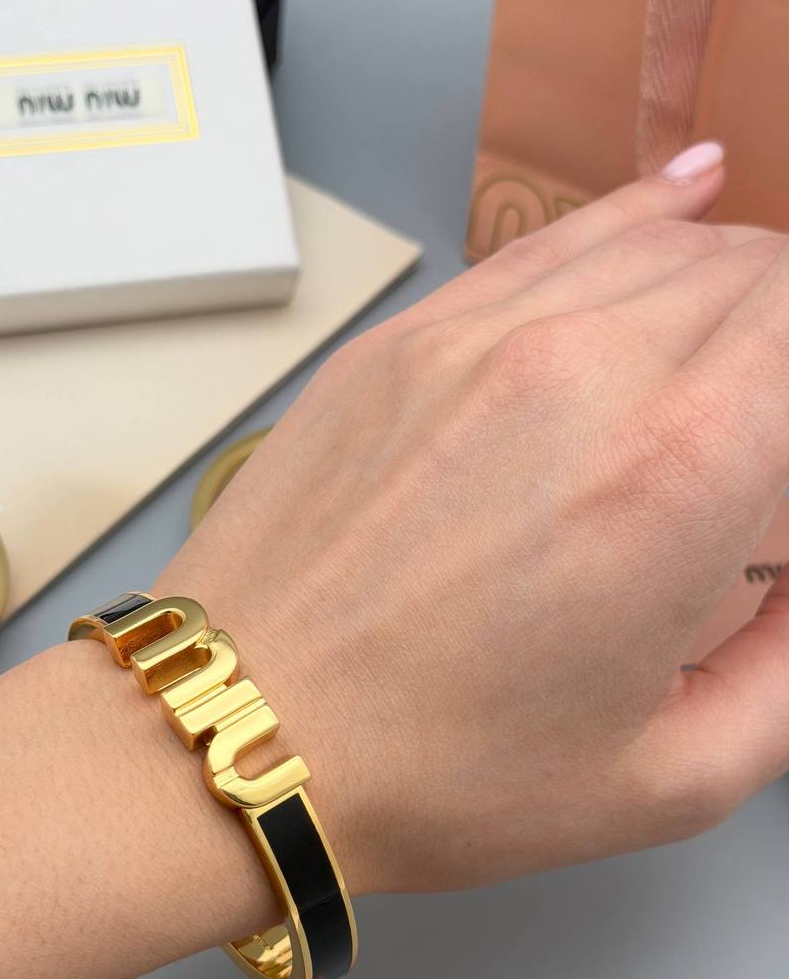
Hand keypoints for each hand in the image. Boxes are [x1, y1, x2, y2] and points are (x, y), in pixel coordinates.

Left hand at [160, 146, 788, 893]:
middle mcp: (590, 366)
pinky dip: (640, 219)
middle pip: (756, 277)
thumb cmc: (440, 775)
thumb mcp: (666, 779)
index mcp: (680, 473)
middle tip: (769, 431)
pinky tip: (690, 199)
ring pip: (662, 243)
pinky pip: (554, 241)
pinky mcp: (409, 336)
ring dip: (732, 277)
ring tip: (750, 338)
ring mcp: (483, 334)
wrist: (242, 729)